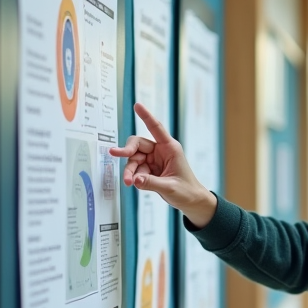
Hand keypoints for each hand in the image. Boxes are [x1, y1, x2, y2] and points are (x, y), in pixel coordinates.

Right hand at [110, 102, 216, 225]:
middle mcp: (161, 151)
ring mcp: (154, 161)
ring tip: (129, 182)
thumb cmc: (187, 191)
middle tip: (116, 154)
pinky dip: (133, 176)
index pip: (156, 128)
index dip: (146, 116)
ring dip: (130, 170)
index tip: (137, 106)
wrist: (191, 202)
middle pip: (138, 145)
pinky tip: (135, 183)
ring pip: (134, 160)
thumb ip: (151, 183)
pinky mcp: (150, 170)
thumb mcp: (170, 187)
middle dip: (127, 151)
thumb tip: (135, 179)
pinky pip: (136, 170)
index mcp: (170, 148)